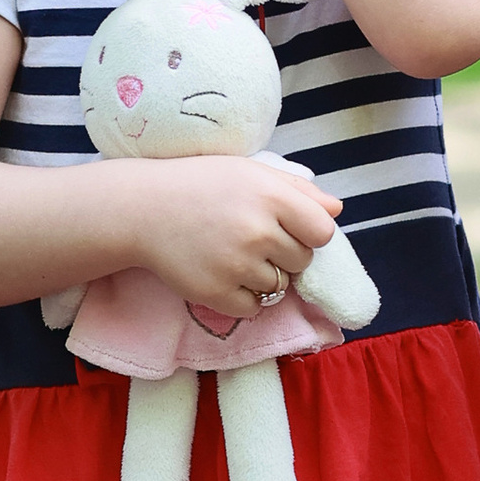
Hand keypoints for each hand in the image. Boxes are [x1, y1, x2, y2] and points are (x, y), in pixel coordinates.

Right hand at [136, 160, 343, 320]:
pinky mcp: (216, 293)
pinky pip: (254, 308)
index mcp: (271, 196)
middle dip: (284, 255)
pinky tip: (222, 274)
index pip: (323, 232)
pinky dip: (243, 297)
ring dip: (263, 277)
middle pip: (302, 262)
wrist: (142, 209)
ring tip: (234, 256)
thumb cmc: (200, 185)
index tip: (288, 228)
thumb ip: (297, 190)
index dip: (309, 233)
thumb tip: (337, 210)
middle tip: (252, 240)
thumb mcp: (250, 172)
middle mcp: (258, 231)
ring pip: (279, 287)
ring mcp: (237, 265)